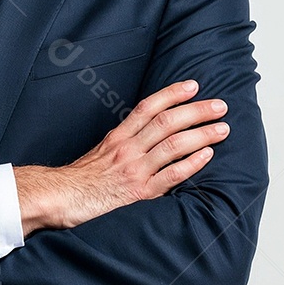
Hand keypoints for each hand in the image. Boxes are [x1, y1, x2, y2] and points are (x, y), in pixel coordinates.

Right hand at [14, 80, 227, 235]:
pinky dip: (191, 163)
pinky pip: (170, 174)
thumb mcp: (100, 152)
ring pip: (173, 145)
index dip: (173, 94)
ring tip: (222, 128)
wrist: (60, 198)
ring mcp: (134, 169)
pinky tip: (207, 155)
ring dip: (202, 134)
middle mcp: (127, 148)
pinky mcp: (139, 192)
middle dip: (196, 111)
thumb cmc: (79, 179)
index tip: (193, 86)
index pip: (149, 107)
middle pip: (167, 122)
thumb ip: (123, 143)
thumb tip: (146, 136)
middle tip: (219, 105)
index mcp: (117, 136)